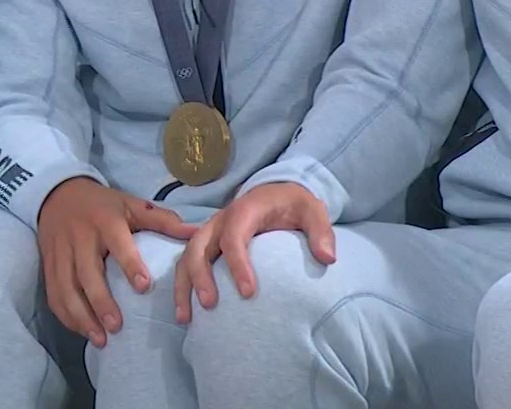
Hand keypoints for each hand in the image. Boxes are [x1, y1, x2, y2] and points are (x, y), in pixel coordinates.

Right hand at [35, 176, 196, 347]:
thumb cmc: (103, 205)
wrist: (58, 194)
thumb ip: (162, 220)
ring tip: (99, 338)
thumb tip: (195, 232)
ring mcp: (60, 252)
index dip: (129, 264)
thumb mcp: (131, 204)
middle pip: (87, 272)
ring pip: (66, 288)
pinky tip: (81, 330)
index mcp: (104, 220)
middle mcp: (79, 236)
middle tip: (117, 327)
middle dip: (100, 302)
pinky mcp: (48, 264)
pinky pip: (53, 294)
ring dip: (81, 316)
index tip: (143, 287)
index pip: (117, 242)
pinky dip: (66, 315)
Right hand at [176, 181, 335, 322]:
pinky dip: (182, 287)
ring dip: (183, 287)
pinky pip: (187, 264)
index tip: (249, 293)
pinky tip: (186, 314)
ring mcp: (210, 233)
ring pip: (186, 257)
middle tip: (210, 304)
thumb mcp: (313, 210)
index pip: (234, 237)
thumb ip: (321, 232)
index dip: (238, 264)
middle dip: (200, 276)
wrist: (277, 192)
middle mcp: (220, 221)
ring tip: (186, 318)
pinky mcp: (207, 245)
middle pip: (198, 247)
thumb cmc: (293, 204)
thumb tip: (327, 258)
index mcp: (244, 211)